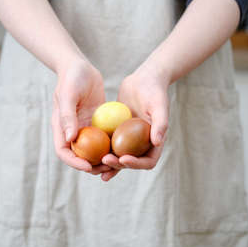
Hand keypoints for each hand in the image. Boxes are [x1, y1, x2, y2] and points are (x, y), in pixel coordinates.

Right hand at [51, 61, 115, 174]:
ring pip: (93, 150)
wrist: (80, 66)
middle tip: (106, 169)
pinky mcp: (96, 122)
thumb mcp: (68, 95)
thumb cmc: (71, 78)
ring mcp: (85, 127)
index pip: (64, 152)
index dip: (74, 162)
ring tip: (117, 163)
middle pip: (79, 155)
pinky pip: (103, 138)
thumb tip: (70, 139)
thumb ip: (67, 116)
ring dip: (103, 158)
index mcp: (61, 127)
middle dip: (91, 165)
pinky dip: (111, 145)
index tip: (88, 167)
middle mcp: (72, 130)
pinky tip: (124, 149)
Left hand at [101, 60, 169, 180]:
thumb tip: (157, 142)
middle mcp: (143, 144)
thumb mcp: (159, 105)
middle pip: (131, 162)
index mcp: (155, 142)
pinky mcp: (118, 132)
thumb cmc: (154, 91)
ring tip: (95, 167)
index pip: (148, 161)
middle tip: (104, 160)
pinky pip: (109, 144)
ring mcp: (130, 140)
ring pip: (118, 157)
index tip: (123, 159)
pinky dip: (100, 150)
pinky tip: (86, 153)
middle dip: (118, 165)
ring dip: (108, 164)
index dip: (136, 164)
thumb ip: (161, 124)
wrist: (143, 79)